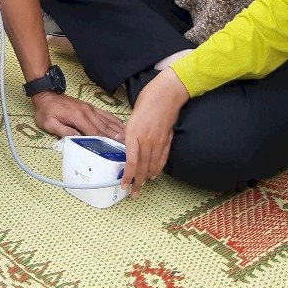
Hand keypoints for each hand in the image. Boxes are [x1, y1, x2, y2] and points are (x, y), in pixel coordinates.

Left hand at [32, 91, 125, 141]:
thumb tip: (78, 140)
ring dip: (119, 130)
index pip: (95, 132)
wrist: (46, 94)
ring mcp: (91, 109)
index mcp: (78, 117)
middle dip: (117, 138)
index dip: (106, 142)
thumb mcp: (49, 123)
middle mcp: (88, 112)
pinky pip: (105, 115)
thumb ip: (63, 131)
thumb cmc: (46, 111)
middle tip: (129, 148)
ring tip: (130, 139)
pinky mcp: (91, 108)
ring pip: (108, 121)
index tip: (116, 150)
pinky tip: (122, 127)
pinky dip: (115, 121)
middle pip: (105, 128)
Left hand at [122, 67, 189, 196]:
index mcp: (134, 134)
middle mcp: (146, 140)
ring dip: (147, 177)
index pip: (130, 161)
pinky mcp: (167, 140)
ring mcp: (158, 141)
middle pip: (142, 167)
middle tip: (133, 194)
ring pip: (152, 165)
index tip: (124, 185)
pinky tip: (154, 174)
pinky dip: (158, 168)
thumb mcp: (131, 116)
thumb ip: (127, 132)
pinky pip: (162, 158)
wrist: (167, 94)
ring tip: (142, 186)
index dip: (128, 176)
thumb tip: (120, 142)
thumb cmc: (147, 100)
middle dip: (137, 182)